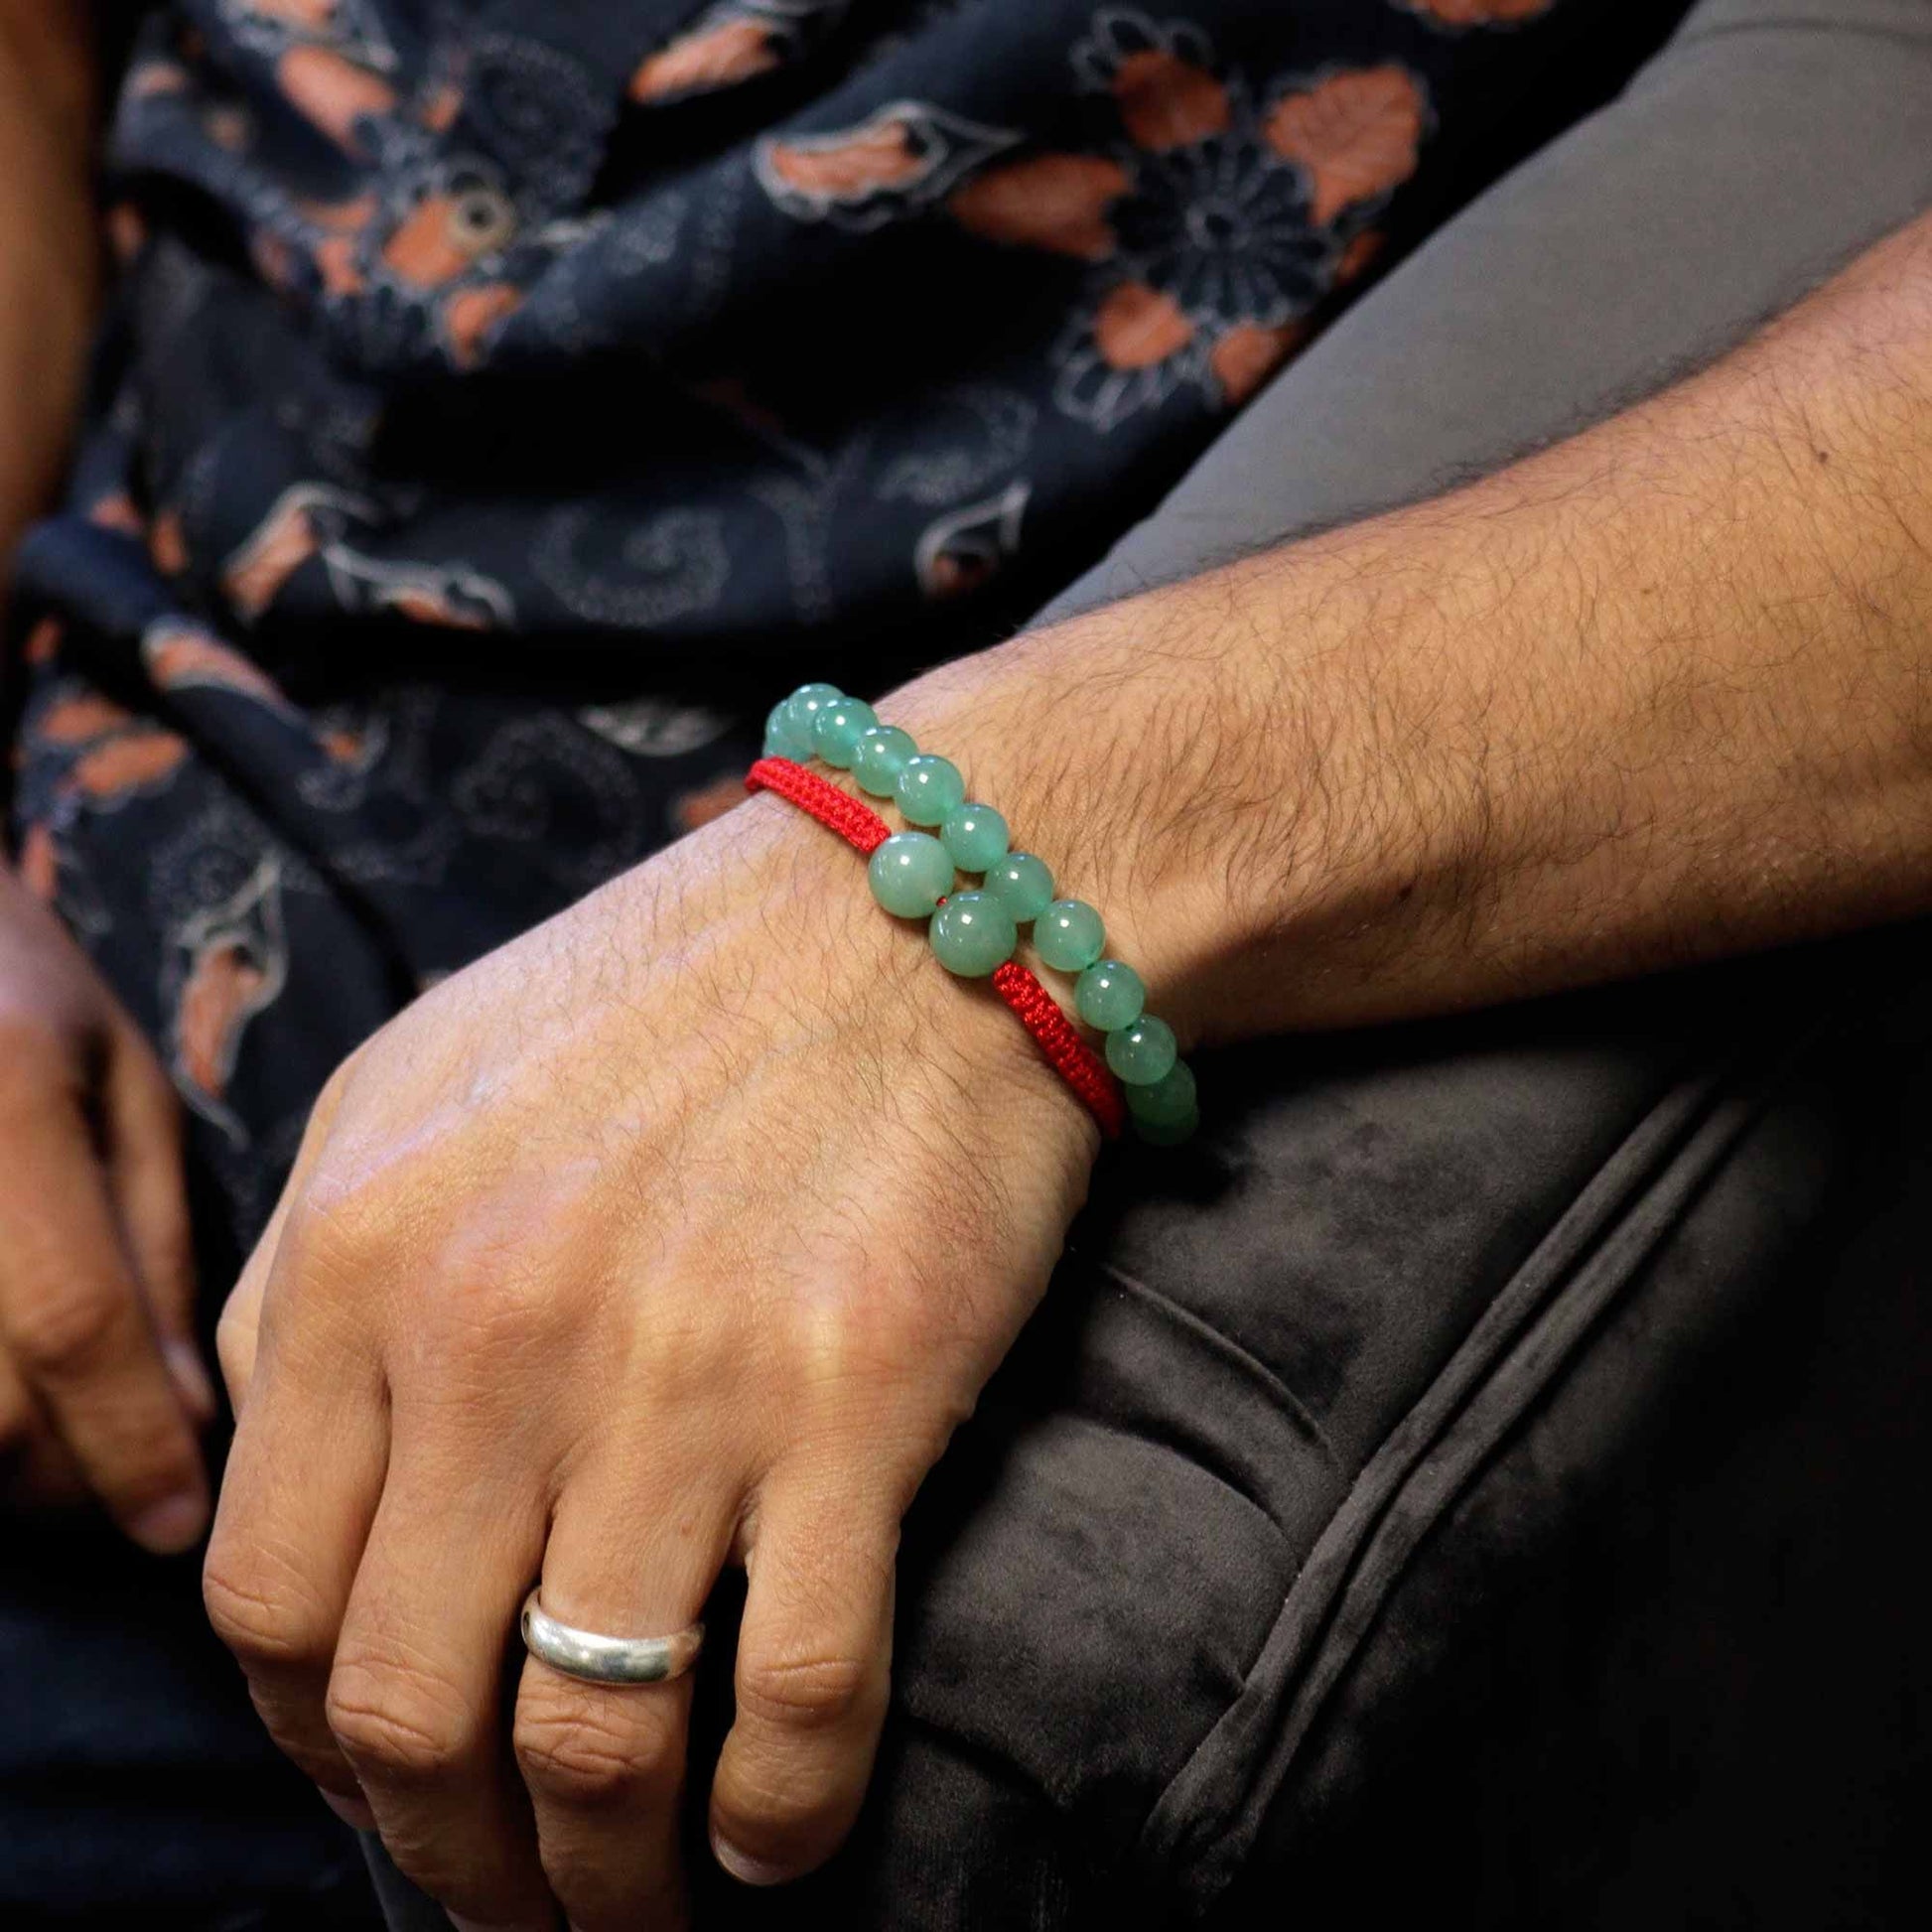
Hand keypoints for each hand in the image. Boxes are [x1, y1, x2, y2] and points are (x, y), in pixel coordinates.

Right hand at [0, 864, 213, 1547]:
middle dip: (64, 1480)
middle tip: (131, 1489)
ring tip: (60, 1454)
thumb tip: (189, 1413)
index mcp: (4, 1106)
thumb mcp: (120, 1084)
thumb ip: (154, 1242)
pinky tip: (4, 1408)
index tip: (180, 1527)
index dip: (131, 1442)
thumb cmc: (18, 991)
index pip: (76, 1325)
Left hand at [204, 785, 1100, 1925]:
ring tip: (631, 1913)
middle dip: (449, 1861)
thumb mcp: (420, 1089)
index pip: (267, 1600)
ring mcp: (677, 1374)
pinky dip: (777, 1818)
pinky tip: (772, 1842)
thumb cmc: (672, 999)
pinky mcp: (852, 1399)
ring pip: (590, 1739)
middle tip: (509, 1901)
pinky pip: (794, 1695)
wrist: (912, 911)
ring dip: (604, 1882)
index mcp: (365, 1255)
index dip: (316, 1747)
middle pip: (408, 1707)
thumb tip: (285, 1486)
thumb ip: (313, 1281)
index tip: (387, 1793)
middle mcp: (496, 1330)